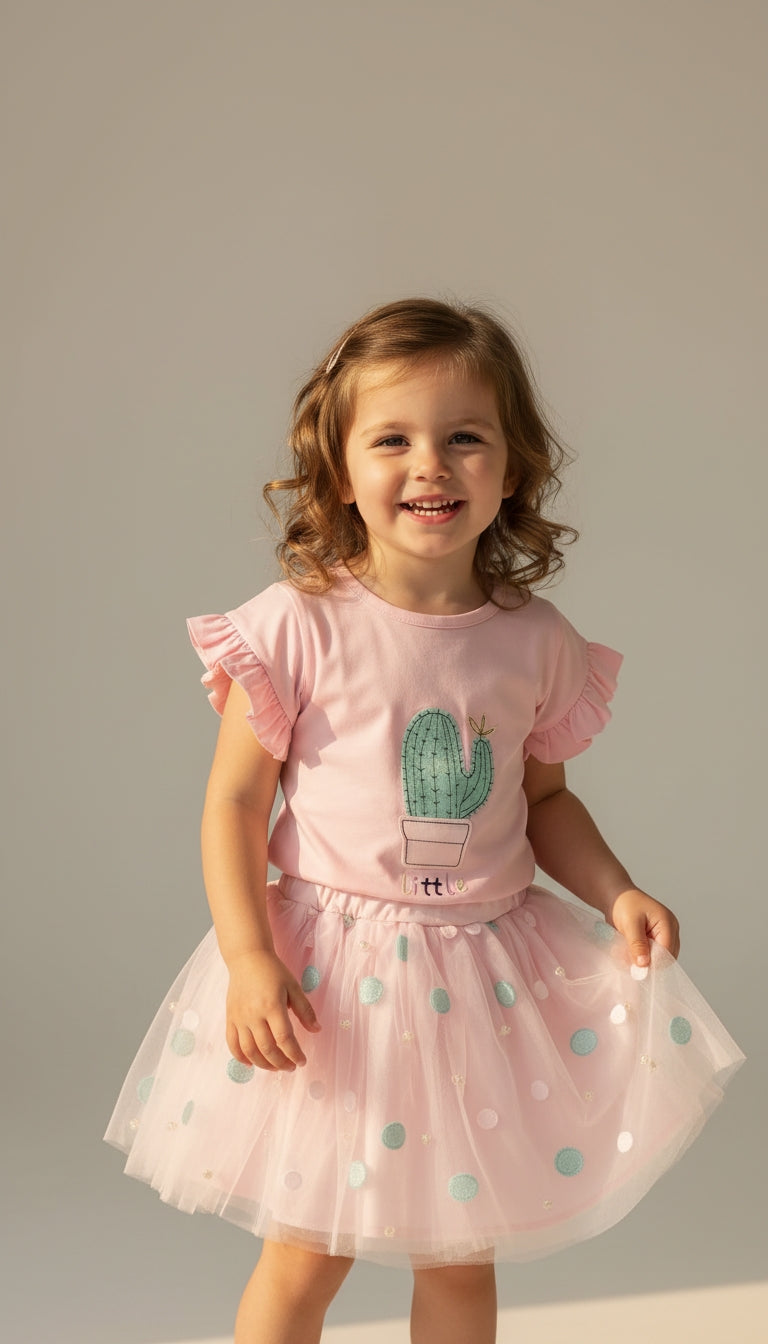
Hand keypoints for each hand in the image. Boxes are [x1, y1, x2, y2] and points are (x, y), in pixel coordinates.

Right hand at [225, 949, 320, 1071]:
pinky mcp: (230, 1018)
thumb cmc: (273, 971)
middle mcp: (254, 1015)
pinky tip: (252, 1063)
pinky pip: (232, 1044)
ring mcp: (239, 1018)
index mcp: (272, 1006)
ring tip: (275, 1067)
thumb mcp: (293, 987)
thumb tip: (317, 1030)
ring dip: (263, 1064)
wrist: (247, 958)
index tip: (302, 1061)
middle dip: (281, 1063)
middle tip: (291, 1067)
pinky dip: (241, 1057)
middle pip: (267, 1049)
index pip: (285, 1039)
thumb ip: (305, 1010)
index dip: (295, 1054)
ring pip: (249, 1050)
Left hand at [609, 888, 680, 965]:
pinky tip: (627, 952)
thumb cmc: (624, 904)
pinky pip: (651, 954)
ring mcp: (663, 935)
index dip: (653, 963)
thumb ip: (637, 945)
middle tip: (628, 961)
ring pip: (658, 957)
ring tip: (625, 954)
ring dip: (642, 960)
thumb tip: (644, 965)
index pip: (667, 952)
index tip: (636, 970)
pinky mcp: (655, 939)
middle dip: (647, 962)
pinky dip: (639, 956)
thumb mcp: (630, 924)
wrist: (616, 896)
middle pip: (665, 957)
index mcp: (668, 923)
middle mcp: (670, 930)